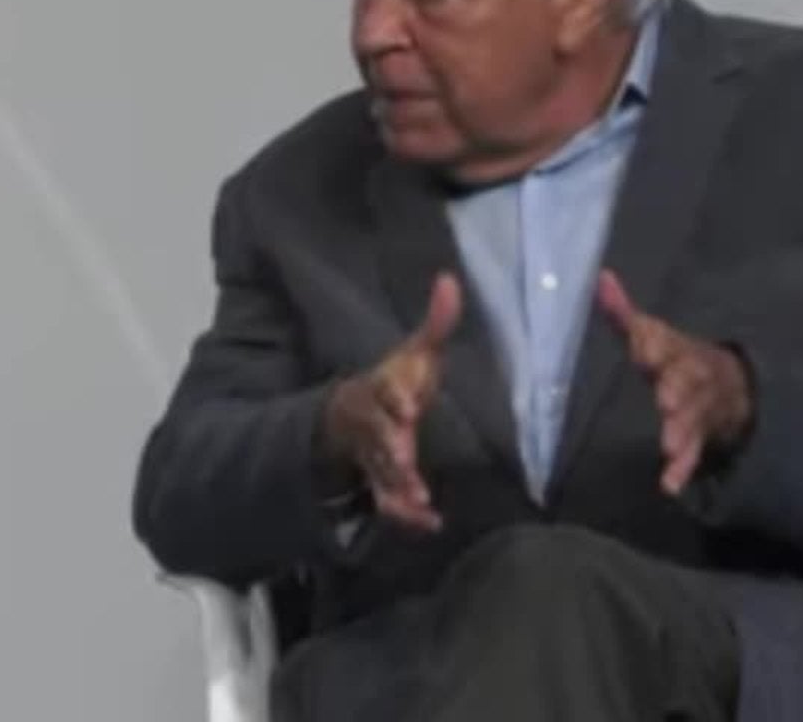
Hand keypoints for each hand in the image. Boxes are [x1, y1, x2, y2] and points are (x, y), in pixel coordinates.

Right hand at [321, 272, 461, 531]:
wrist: (352, 419)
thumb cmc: (395, 384)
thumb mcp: (414, 354)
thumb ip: (435, 324)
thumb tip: (449, 278)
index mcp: (379, 390)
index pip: (382, 392)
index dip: (394, 398)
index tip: (409, 406)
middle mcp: (372, 426)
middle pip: (376, 438)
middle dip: (389, 448)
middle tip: (403, 458)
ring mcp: (371, 459)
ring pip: (378, 475)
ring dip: (396, 487)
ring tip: (419, 500)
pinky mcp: (379, 485)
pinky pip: (386, 504)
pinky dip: (406, 517)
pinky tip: (431, 523)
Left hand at [597, 270, 752, 495]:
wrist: (732, 384)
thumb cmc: (674, 357)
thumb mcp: (652, 333)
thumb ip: (622, 312)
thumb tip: (600, 277)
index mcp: (674, 348)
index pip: (664, 341)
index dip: (654, 343)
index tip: (642, 345)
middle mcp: (690, 376)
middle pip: (686, 382)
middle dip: (677, 390)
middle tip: (666, 402)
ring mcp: (699, 409)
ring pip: (693, 419)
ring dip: (681, 432)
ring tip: (668, 447)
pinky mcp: (701, 438)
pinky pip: (695, 455)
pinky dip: (683, 470)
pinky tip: (669, 485)